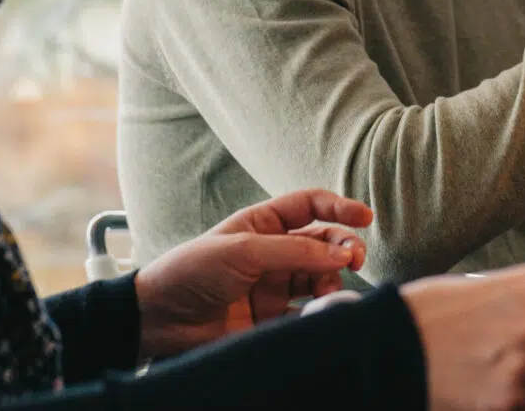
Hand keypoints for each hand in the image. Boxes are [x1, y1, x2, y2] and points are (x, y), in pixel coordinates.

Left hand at [134, 189, 371, 360]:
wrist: (158, 319)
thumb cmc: (193, 271)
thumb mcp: (244, 250)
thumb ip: (297, 250)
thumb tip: (344, 253)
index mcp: (264, 224)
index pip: (311, 206)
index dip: (340, 207)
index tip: (365, 217)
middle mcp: (274, 251)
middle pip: (324, 242)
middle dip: (343, 247)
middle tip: (353, 260)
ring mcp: (274, 285)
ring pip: (321, 277)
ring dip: (331, 280)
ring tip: (327, 292)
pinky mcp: (272, 317)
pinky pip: (307, 312)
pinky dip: (319, 311)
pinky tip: (319, 312)